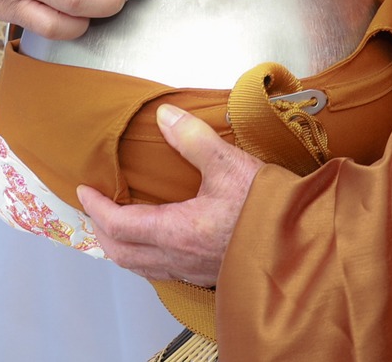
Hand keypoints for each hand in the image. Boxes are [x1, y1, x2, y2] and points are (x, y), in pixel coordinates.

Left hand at [79, 105, 259, 287]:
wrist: (306, 243)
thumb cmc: (269, 209)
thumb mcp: (229, 164)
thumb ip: (192, 139)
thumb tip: (164, 116)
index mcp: (177, 232)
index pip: (118, 226)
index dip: (96, 208)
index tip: (85, 191)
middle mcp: (180, 258)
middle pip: (122, 254)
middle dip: (102, 231)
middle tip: (95, 208)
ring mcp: (194, 271)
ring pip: (142, 267)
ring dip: (123, 246)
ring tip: (118, 224)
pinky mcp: (210, 274)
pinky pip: (164, 270)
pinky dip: (147, 255)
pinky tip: (158, 239)